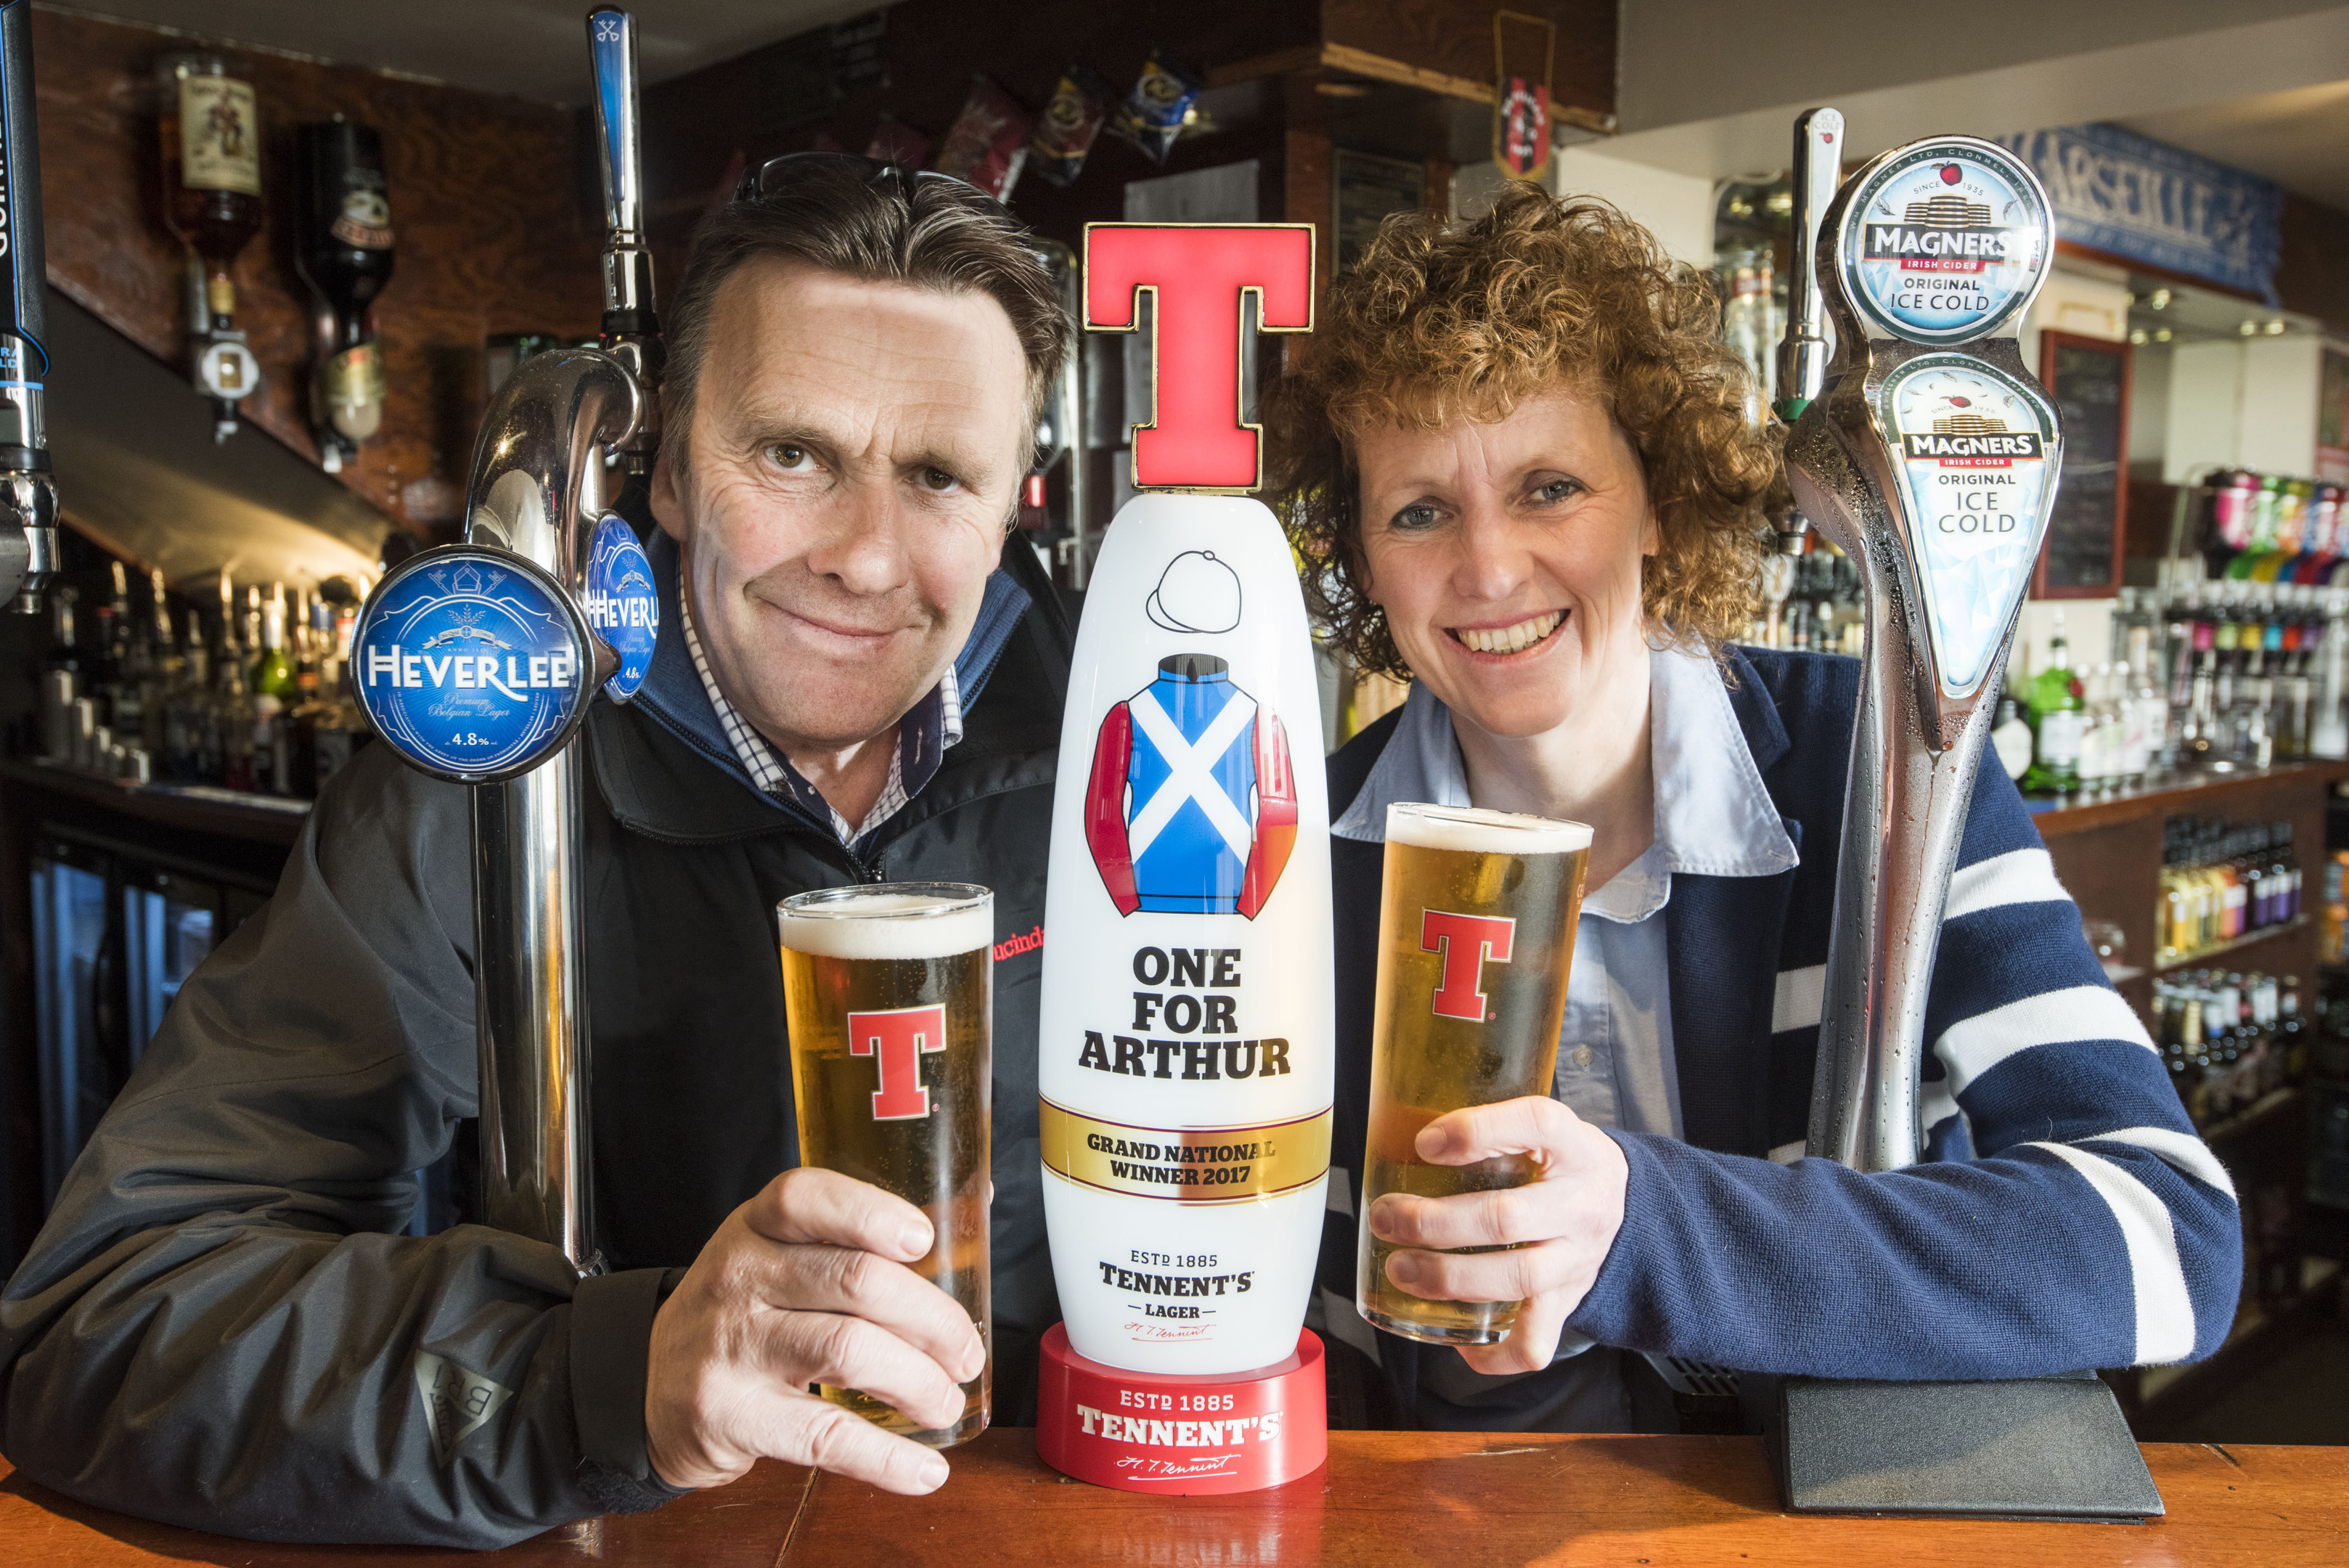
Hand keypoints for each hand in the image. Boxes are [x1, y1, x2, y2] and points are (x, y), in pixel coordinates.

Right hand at [644, 1167, 983, 1494]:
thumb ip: (844, 1245)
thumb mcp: (769, 1262)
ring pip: (849, 1350)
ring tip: (945, 1400)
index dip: (872, 1213)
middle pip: (856, 1280)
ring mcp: (730, 1348)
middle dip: (932, 1319)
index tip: (923, 1240)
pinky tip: (924, 1468)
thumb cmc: (740, 1319)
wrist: (652, 1395)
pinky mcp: (730, 1415)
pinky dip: (887, 1457)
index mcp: (753, 1229)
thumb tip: (968, 1233)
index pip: (805, 1198)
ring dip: (919, 1381)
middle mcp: (736, 1278)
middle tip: (965, 1353)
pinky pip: (825, 1435)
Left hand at [1366, 1096, 1627, 1374]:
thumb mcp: (1540, 1130)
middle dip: (1434, 1222)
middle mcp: (1581, 1203)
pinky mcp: (1568, 1301)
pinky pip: (1535, 1341)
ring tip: (1401, 1269)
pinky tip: (1453, 1337)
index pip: (1536, 1125)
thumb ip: (1488, 1127)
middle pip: (1507, 1217)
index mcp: (1574, 1146)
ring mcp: (1577, 1258)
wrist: (1629, 1209)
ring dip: (1449, 1278)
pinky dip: (1492, 1352)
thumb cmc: (1559, 1163)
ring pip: (1517, 1278)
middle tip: (1386, 1217)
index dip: (1477, 1131)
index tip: (1425, 1142)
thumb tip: (1393, 1128)